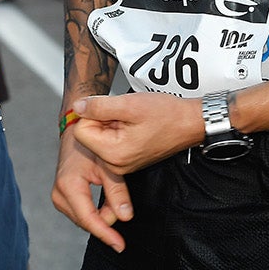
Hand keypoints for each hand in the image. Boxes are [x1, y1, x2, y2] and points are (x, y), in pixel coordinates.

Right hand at [51, 127, 133, 252]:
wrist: (78, 131)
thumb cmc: (93, 145)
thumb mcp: (108, 167)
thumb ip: (117, 194)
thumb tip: (125, 218)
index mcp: (69, 186)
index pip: (89, 219)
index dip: (105, 234)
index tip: (120, 246)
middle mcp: (59, 194)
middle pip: (87, 221)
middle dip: (106, 218)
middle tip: (122, 202)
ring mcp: (58, 196)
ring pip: (85, 218)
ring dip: (102, 213)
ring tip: (113, 195)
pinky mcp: (62, 196)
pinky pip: (82, 212)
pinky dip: (96, 209)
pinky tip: (106, 198)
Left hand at [71, 92, 202, 175]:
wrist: (191, 123)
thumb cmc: (166, 114)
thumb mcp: (129, 104)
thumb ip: (98, 106)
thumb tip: (77, 107)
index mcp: (113, 154)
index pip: (80, 132)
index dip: (93, 114)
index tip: (113, 110)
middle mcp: (115, 165)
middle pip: (89, 136)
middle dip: (102, 120)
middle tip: (125, 115)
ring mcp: (121, 165)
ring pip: (99, 138)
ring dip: (110, 124)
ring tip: (132, 119)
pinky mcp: (126, 160)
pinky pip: (110, 142)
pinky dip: (117, 130)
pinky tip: (134, 125)